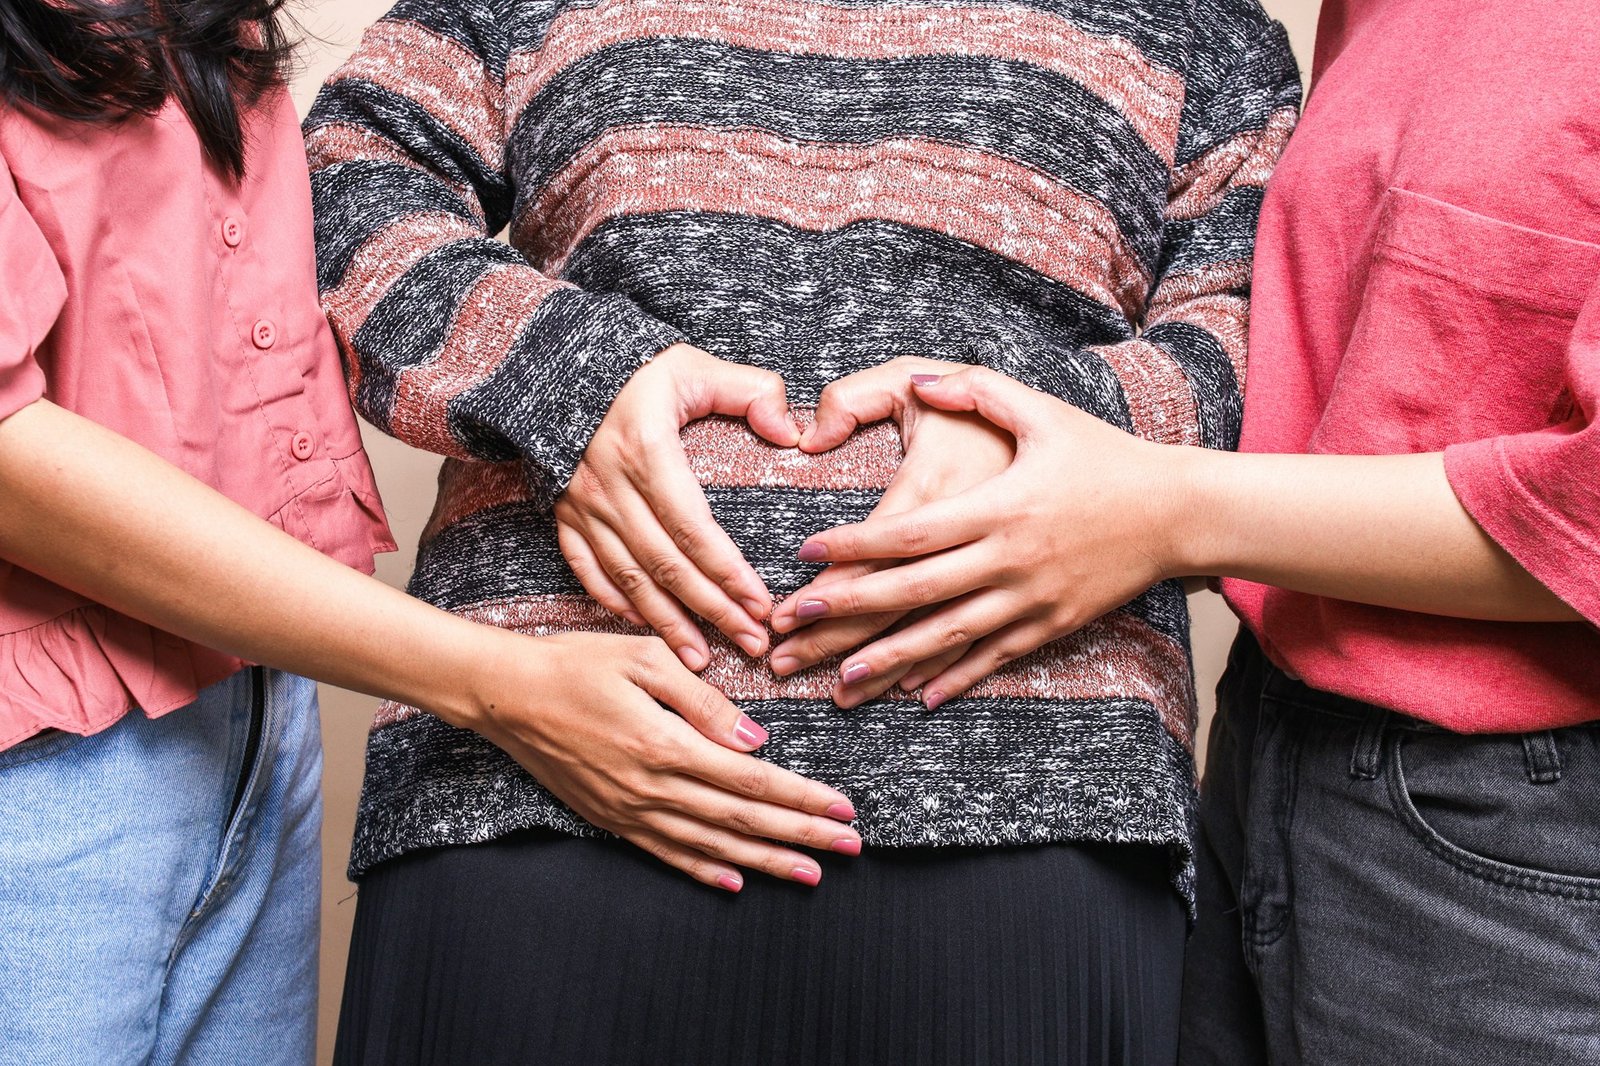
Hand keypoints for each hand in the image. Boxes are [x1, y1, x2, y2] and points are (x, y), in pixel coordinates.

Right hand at [459, 629, 861, 890]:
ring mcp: (630, 810)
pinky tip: (735, 881)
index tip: (843, 810)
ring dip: (765, 862)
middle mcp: (651, 789)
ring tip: (811, 873)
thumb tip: (755, 740)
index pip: (752, 783)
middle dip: (802, 837)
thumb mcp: (645, 659)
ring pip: (712, 846)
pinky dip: (705, 871)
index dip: (803, 799)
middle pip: (743, 822)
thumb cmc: (576, 664)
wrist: (506, 695)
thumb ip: (704, 701)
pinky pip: (667, 853)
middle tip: (851, 849)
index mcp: (666, 746)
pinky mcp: (611, 819)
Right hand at [556, 344, 799, 668]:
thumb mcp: (694, 366)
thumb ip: (751, 391)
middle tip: (751, 643)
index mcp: (646, 451)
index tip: (762, 604)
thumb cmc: (637, 371)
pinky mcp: (564, 517)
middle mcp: (611, 487)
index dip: (728, 572)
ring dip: (667, 624)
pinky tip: (647, 630)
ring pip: (629, 579)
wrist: (557, 371)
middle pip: (667, 565)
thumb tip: (793, 432)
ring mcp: (583, 507)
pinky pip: (589, 572)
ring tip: (702, 661)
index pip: (694, 527)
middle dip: (712, 610)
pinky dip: (616, 605)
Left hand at [784, 367, 1180, 708]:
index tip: (807, 554)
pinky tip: (917, 696)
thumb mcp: (1042, 410)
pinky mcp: (1052, 624)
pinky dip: (955, 677)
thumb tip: (920, 380)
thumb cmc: (1103, 455)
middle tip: (794, 625)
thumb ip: (977, 390)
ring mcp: (1032, 598)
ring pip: (950, 636)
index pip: (912, 531)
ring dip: (891, 660)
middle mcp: (1010, 558)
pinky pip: (995, 657)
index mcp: (999, 505)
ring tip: (841, 679)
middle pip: (917, 591)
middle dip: (849, 609)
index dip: (855, 545)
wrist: (1177, 511)